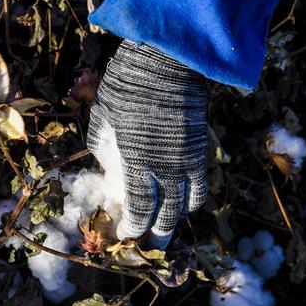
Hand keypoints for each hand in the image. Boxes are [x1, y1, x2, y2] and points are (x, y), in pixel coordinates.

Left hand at [87, 40, 207, 248]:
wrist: (168, 60)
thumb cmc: (127, 85)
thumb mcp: (103, 118)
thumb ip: (104, 148)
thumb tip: (108, 169)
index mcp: (138, 161)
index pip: (140, 208)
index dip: (134, 227)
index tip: (126, 235)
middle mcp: (167, 167)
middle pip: (167, 215)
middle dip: (156, 235)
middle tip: (147, 246)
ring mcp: (188, 159)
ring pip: (188, 205)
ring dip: (176, 220)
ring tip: (165, 227)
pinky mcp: (202, 149)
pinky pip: (201, 185)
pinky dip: (193, 199)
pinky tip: (183, 202)